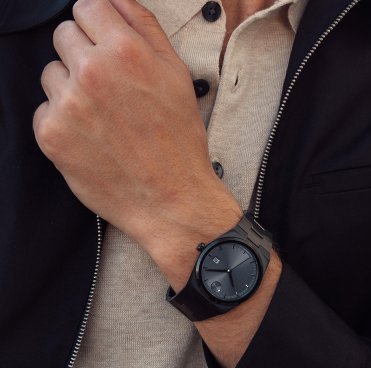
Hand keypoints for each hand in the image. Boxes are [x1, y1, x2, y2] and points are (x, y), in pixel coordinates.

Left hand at [33, 0, 241, 287]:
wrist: (170, 198)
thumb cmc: (179, 140)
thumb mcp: (177, 77)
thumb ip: (146, 28)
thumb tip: (116, 1)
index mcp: (126, 51)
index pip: (88, 7)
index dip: (98, 25)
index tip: (104, 43)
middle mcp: (92, 72)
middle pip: (64, 36)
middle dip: (83, 54)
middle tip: (107, 86)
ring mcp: (67, 105)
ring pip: (51, 73)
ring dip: (70, 87)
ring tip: (101, 116)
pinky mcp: (52, 136)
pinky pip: (44, 109)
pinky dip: (62, 119)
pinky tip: (89, 137)